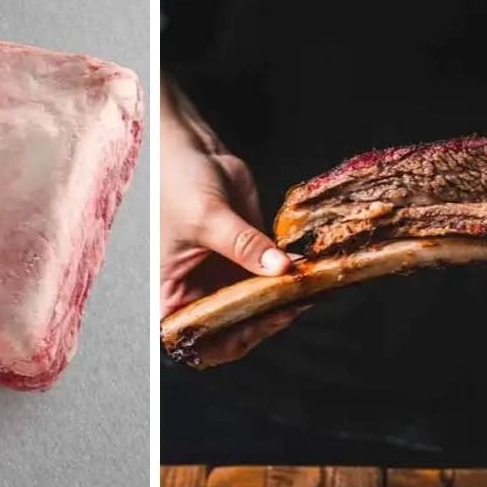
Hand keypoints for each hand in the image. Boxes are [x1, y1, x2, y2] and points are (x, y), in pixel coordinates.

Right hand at [160, 76, 290, 317]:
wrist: (189, 147)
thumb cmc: (176, 183)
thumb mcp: (207, 217)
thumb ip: (244, 245)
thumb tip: (281, 268)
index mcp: (173, 297)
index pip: (204, 339)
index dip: (234, 338)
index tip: (265, 319)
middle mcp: (200, 293)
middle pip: (238, 326)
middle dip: (269, 317)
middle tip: (298, 299)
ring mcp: (227, 276)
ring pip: (262, 304)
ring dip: (288, 298)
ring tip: (313, 286)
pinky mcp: (251, 256)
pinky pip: (276, 276)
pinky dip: (295, 276)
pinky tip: (313, 270)